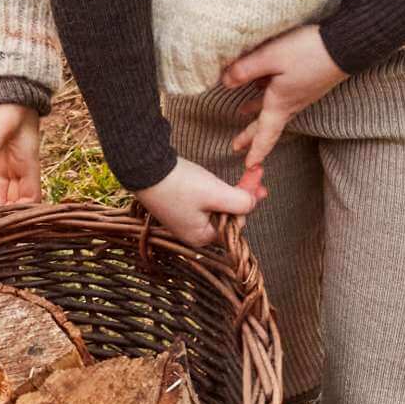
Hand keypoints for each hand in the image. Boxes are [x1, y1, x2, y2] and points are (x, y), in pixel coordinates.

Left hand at [0, 103, 41, 213]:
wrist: (10, 93)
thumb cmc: (12, 108)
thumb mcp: (0, 128)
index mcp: (29, 164)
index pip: (31, 196)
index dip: (24, 212)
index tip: (11, 227)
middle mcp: (20, 169)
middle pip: (14, 199)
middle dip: (5, 216)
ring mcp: (8, 165)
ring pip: (0, 194)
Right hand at [134, 156, 256, 248]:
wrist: (144, 167)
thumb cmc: (179, 184)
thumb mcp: (215, 193)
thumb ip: (240, 202)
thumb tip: (253, 203)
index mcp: (201, 236)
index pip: (235, 224)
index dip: (248, 203)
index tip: (260, 186)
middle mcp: (191, 232)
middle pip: (226, 215)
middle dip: (240, 196)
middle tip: (255, 176)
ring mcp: (182, 218)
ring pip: (215, 206)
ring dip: (228, 191)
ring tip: (242, 176)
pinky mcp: (175, 204)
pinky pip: (202, 200)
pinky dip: (212, 190)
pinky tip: (215, 179)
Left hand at [220, 25, 344, 173]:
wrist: (345, 46)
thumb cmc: (308, 52)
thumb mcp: (271, 57)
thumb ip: (245, 69)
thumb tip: (225, 82)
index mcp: (280, 103)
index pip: (265, 134)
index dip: (255, 150)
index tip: (248, 166)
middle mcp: (292, 103)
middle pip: (267, 125)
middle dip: (251, 136)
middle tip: (236, 147)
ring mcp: (301, 94)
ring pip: (274, 109)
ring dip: (258, 115)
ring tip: (243, 113)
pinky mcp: (307, 82)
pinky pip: (282, 95)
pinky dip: (267, 96)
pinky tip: (261, 84)